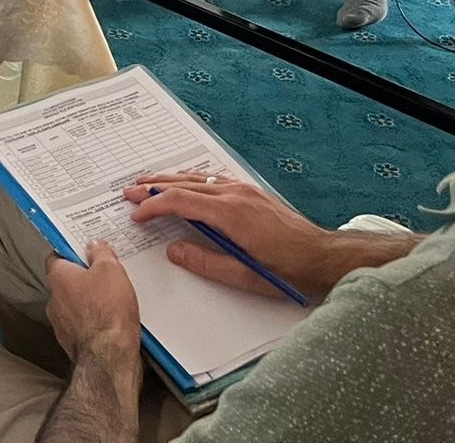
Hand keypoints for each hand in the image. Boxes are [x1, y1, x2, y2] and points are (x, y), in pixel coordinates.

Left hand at [44, 241, 142, 364]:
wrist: (108, 357)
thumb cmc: (107, 313)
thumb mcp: (111, 270)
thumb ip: (101, 253)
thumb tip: (94, 245)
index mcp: (58, 277)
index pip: (57, 256)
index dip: (73, 252)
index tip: (88, 251)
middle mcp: (54, 300)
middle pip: (67, 282)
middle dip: (85, 280)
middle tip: (107, 277)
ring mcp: (61, 324)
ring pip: (75, 306)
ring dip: (90, 303)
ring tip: (114, 303)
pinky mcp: (72, 343)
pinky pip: (83, 326)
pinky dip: (94, 323)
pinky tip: (112, 323)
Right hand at [128, 175, 340, 300]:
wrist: (324, 256)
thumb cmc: (289, 270)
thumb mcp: (244, 276)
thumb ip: (205, 263)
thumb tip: (173, 250)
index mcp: (230, 214)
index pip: (179, 202)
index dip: (153, 206)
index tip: (136, 214)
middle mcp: (235, 194)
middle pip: (184, 184)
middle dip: (153, 187)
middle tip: (129, 191)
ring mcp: (244, 190)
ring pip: (198, 178)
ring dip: (170, 179)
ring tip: (148, 181)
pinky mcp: (252, 192)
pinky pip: (214, 179)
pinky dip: (192, 179)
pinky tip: (186, 182)